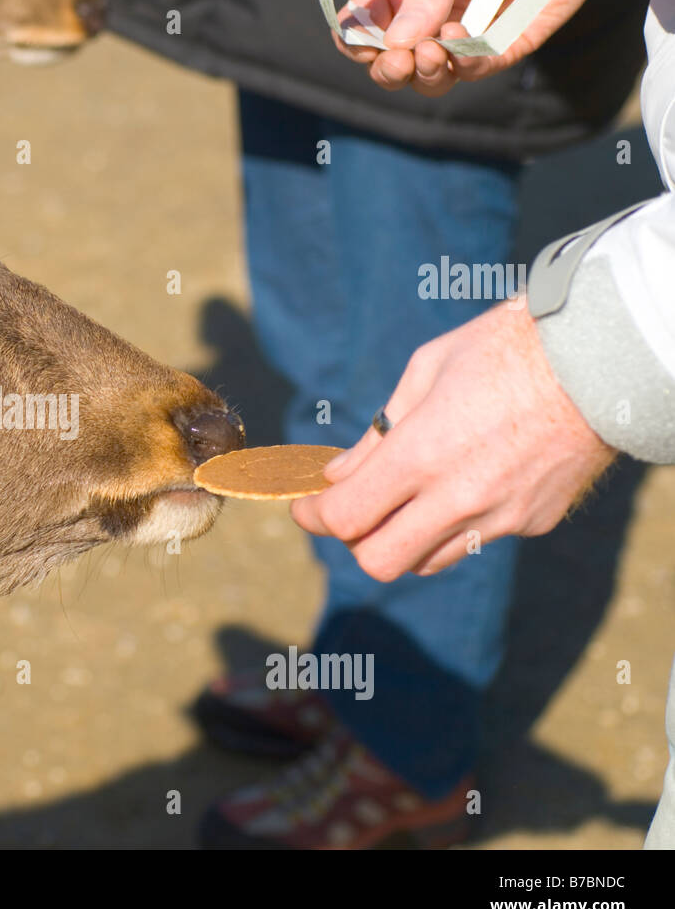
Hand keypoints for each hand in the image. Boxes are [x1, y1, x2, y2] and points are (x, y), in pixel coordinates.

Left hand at [290, 300, 615, 581]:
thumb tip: (338, 475)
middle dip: (354, 542)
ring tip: (405, 497)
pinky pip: (473, 540)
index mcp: (423, 453)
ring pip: (426, 561)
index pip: (345, 516)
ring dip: (402, 538)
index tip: (305, 507)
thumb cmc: (505, 347)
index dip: (313, 517)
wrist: (603, 355)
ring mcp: (500, 516)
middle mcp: (459, 495)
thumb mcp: (425, 371)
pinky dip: (453, 524)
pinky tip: (464, 482)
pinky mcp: (532, 522)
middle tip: (352, 511)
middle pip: (379, 561)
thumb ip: (377, 434)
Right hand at [333, 0, 596, 96]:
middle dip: (389, 70)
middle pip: (393, 64)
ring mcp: (466, 33)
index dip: (357, 45)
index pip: (363, 31)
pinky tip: (458, 44)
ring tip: (430, 53)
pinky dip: (464, 63)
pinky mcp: (506, 42)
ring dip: (425, 72)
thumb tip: (399, 44)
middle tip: (398, 62)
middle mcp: (429, 17)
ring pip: (433, 75)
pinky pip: (478, 66)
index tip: (364, 47)